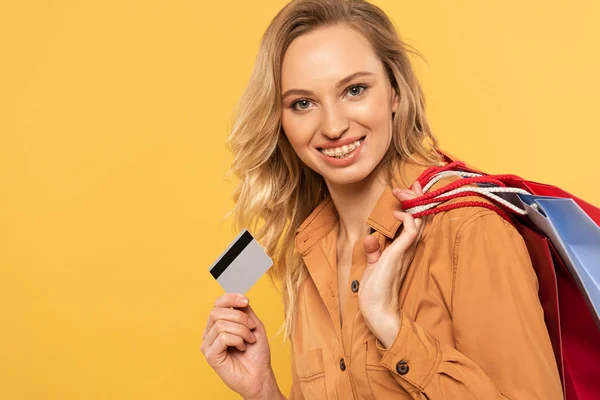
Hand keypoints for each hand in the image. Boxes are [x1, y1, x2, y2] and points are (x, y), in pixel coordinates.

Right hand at [201, 294, 282, 399]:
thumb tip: (238, 299)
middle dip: (240, 318)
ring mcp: (208, 344)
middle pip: (217, 312)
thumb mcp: (254, 325)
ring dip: (242, 331)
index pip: (218, 303)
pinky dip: (238, 340)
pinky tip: (242, 348)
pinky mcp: (210, 356)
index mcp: (218, 323)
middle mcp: (210, 333)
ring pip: (221, 324)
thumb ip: (244, 311)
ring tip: (249, 341)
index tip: (246, 301)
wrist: (260, 375)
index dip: (231, 298)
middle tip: (252, 328)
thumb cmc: (256, 353)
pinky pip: (223, 337)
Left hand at [358, 181, 423, 347]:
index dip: (414, 207)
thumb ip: (373, 251)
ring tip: (404, 193)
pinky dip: (406, 219)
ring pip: (419, 221)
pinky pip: (411, 231)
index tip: (409, 191)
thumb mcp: (373, 266)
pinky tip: (398, 214)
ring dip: (412, 204)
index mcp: (403, 250)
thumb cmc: (375, 291)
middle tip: (412, 186)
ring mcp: (405, 252)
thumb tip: (371, 238)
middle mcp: (408, 249)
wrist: (377, 310)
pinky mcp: (399, 255)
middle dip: (418, 199)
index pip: (413, 224)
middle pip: (421, 219)